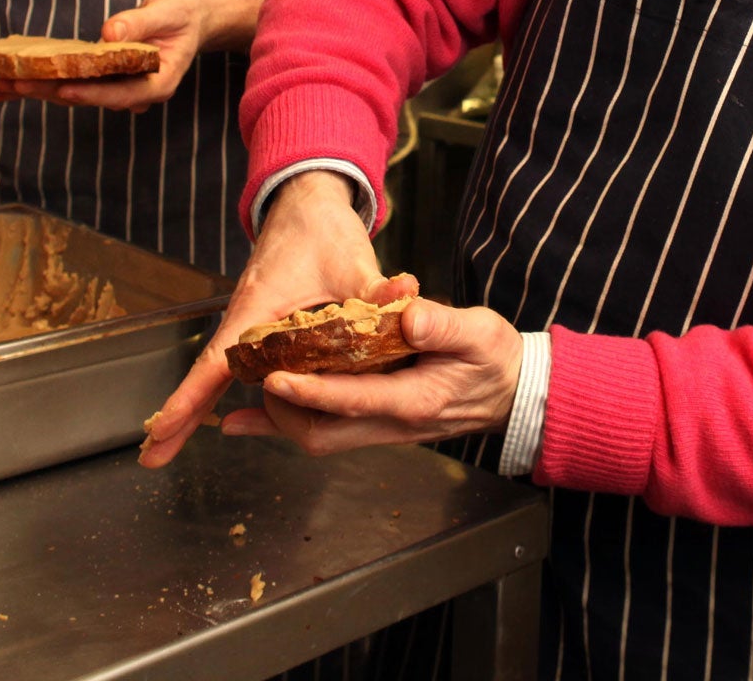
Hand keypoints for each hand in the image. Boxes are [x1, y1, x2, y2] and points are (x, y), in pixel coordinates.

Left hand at [0, 0, 260, 113]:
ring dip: (38, 89)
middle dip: (48, 91)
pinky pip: (70, 81)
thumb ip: (140, 23)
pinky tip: (7, 86)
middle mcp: (133, 91)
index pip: (120, 93)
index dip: (91, 93)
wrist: (191, 16)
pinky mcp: (101, 77)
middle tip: (11, 84)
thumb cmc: (183, 12)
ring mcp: (116, 87)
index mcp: (156, 83)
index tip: (63, 90)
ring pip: (73, 92)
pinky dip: (41, 82)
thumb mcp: (168, 10)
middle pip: (88, 96)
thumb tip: (110, 34)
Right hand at [139, 169, 407, 467]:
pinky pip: (237, 365)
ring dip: (194, 407)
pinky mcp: (261, 326)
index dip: (190, 398)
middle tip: (151, 457)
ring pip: (220, 374)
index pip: (218, 361)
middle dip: (180, 415)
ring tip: (166, 446)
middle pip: (208, 376)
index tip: (161, 430)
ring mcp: (250, 325)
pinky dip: (216, 390)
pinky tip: (209, 415)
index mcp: (258, 308)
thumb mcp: (350, 258)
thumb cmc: (321, 227)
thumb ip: (375, 287)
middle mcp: (245, 319)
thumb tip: (406, 293)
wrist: (307, 200)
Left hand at [220, 299, 522, 455]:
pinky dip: (291, 422)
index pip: (353, 400)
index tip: (276, 377)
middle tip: (255, 379)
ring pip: (320, 437)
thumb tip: (408, 315)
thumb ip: (444, 326)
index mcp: (414, 399)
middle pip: (323, 434)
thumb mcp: (480, 333)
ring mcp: (383, 428)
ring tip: (237, 406)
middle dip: (282, 413)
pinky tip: (257, 417)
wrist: (515, 394)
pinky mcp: (377, 423)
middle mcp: (392, 423)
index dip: (311, 390)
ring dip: (280, 422)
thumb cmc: (496, 360)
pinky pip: (328, 430)